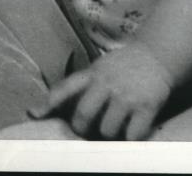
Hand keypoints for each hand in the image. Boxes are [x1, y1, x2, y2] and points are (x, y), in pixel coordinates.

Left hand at [29, 41, 172, 139]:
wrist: (157, 55)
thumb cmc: (121, 67)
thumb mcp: (98, 69)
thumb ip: (75, 87)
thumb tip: (35, 111)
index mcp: (93, 74)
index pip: (66, 87)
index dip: (49, 102)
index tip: (35, 114)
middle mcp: (107, 83)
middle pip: (83, 114)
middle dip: (81, 128)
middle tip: (86, 129)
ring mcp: (127, 95)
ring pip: (107, 129)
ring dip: (109, 133)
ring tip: (115, 124)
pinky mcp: (146, 106)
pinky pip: (132, 135)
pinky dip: (131, 137)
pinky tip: (133, 128)